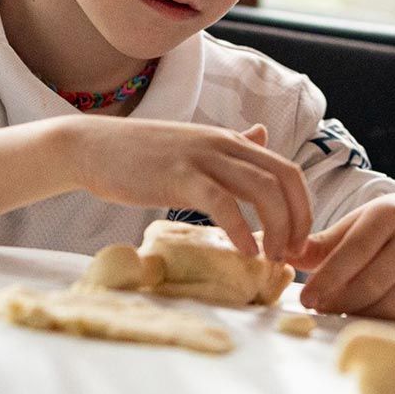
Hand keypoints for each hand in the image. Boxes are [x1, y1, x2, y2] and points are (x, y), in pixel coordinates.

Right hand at [60, 119, 311, 260]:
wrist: (92, 147)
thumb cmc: (142, 155)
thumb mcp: (195, 145)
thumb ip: (231, 146)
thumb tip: (262, 135)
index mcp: (232, 141)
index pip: (287, 170)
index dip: (303, 206)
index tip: (299, 241)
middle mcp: (225, 145)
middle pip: (284, 179)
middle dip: (298, 220)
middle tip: (292, 255)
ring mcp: (204, 158)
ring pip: (262, 189)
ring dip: (277, 228)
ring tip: (271, 258)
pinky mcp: (181, 176)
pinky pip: (224, 203)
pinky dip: (242, 230)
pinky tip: (245, 252)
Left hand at [290, 194, 394, 323]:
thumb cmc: (387, 226)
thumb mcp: (356, 224)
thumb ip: (322, 242)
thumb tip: (280, 254)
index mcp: (388, 215)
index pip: (354, 252)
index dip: (327, 279)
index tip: (305, 300)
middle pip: (372, 283)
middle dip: (341, 302)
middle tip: (320, 310)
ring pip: (392, 304)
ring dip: (361, 316)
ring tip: (341, 314)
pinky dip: (387, 324)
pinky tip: (369, 318)